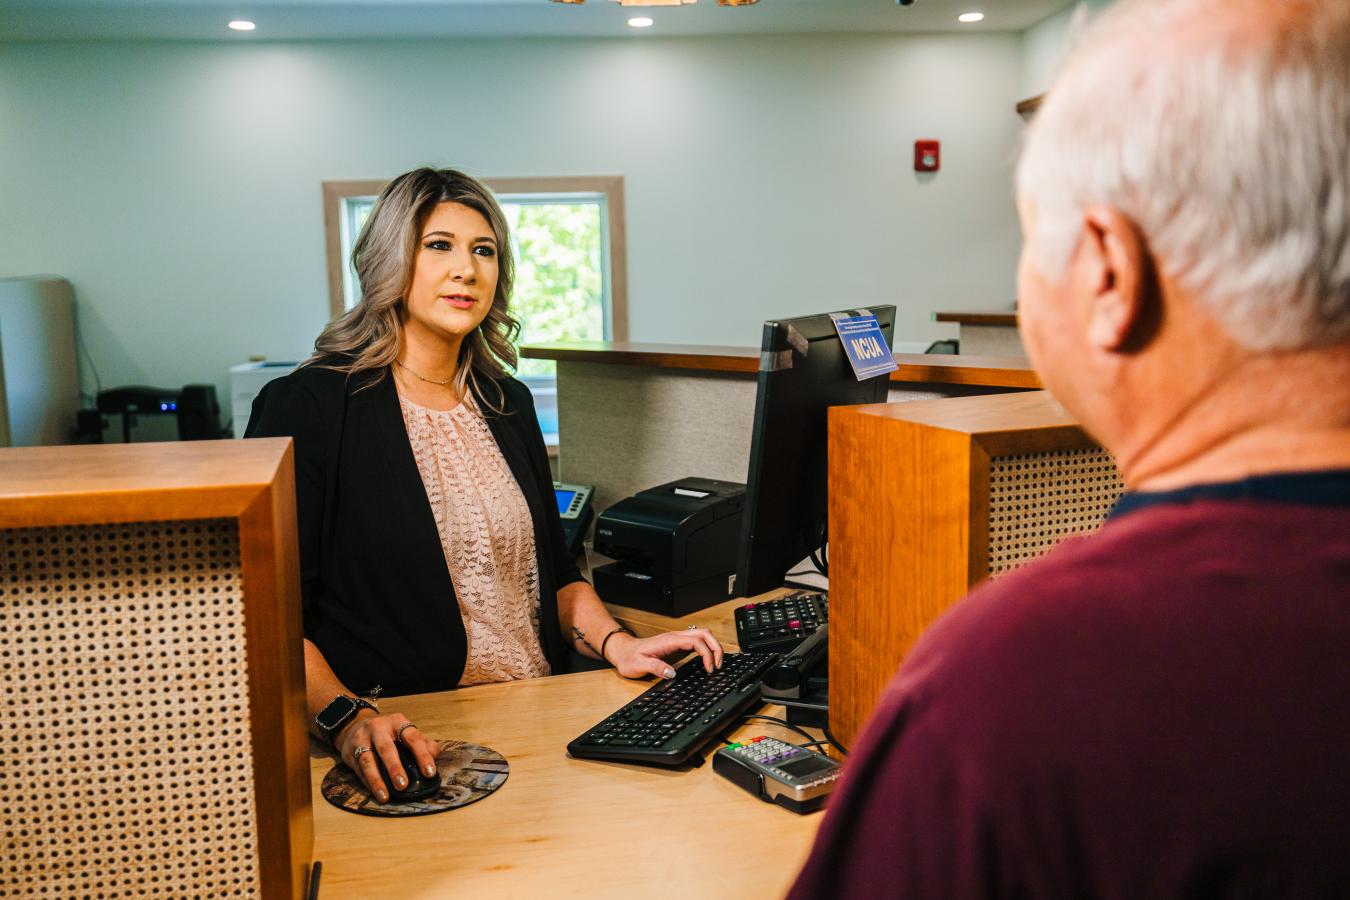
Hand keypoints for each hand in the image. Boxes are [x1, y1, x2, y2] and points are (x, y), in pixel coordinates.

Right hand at [335, 710, 439, 802]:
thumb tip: (435, 756)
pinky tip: (375, 792)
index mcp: (397, 722)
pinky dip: (367, 783)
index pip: (413, 738)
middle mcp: (378, 729)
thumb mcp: (405, 731)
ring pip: (368, 761)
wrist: (355, 725)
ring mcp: (361, 740)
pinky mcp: (349, 752)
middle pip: (386, 748)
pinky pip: (359, 770)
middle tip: (403, 785)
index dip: (422, 755)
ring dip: (377, 780)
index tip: (429, 772)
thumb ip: (423, 743)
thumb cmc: (387, 732)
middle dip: (395, 768)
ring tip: (385, 796)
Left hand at [605, 627, 723, 679]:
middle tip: (718, 665)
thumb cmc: (630, 658)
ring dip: (713, 647)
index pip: (696, 641)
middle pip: (704, 634)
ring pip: (703, 636)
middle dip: (716, 648)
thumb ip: (656, 668)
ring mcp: (678, 640)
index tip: (709, 669)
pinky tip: (707, 661)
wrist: (623, 652)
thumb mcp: (639, 665)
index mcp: (669, 641)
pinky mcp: (678, 645)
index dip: (707, 654)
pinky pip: (698, 642)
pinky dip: (707, 649)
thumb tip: (672, 674)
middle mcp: (676, 637)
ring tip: (716, 664)